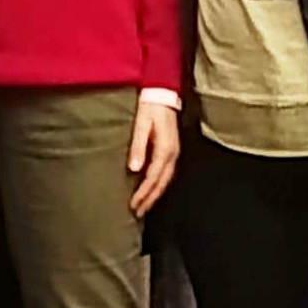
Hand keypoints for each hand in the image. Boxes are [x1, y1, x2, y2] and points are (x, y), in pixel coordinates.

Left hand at [126, 99, 179, 216]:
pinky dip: (158, 185)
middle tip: (137, 212)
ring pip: (165, 180)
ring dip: (154, 194)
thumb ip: (138, 146)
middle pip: (161, 183)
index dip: (143, 193)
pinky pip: (165, 173)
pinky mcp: (171, 151)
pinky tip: (151, 190)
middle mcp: (172, 154)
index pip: (153, 177)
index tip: (133, 205)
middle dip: (150, 199)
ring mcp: (173, 153)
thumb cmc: (149, 108)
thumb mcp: (141, 125)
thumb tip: (134, 169)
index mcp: (165, 150)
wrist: (162, 94)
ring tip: (143, 206)